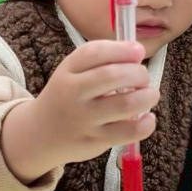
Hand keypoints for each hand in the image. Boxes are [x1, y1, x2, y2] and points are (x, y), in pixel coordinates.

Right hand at [1, 40, 158, 183]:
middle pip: (113, 76)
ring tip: (150, 95)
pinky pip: (129, 132)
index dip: (123, 49)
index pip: (96, 52)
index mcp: (68, 70)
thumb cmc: (67, 97)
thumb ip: (101, 60)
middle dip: (139, 73)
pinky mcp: (95, 141)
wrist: (41, 134)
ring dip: (148, 96)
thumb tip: (137, 53)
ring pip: (126, 104)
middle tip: (143, 77)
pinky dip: (146, 124)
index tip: (138, 52)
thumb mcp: (72, 72)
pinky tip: (148, 118)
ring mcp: (84, 119)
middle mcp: (73, 93)